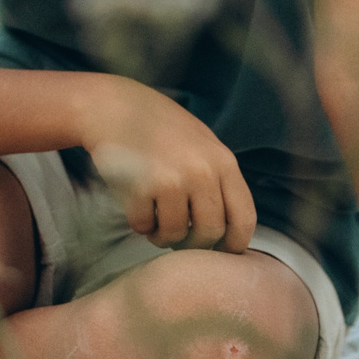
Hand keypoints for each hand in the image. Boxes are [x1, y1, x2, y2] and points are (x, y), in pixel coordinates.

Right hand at [80, 77, 256, 251]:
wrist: (113, 107)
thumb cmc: (159, 127)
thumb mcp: (203, 144)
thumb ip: (219, 178)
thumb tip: (229, 226)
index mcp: (224, 162)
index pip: (244, 219)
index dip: (234, 244)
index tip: (221, 251)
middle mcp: (201, 172)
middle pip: (209, 233)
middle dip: (192, 243)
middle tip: (179, 237)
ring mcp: (170, 180)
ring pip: (174, 234)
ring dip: (162, 235)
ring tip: (155, 222)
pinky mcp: (139, 187)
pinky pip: (143, 225)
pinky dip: (139, 223)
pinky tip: (137, 207)